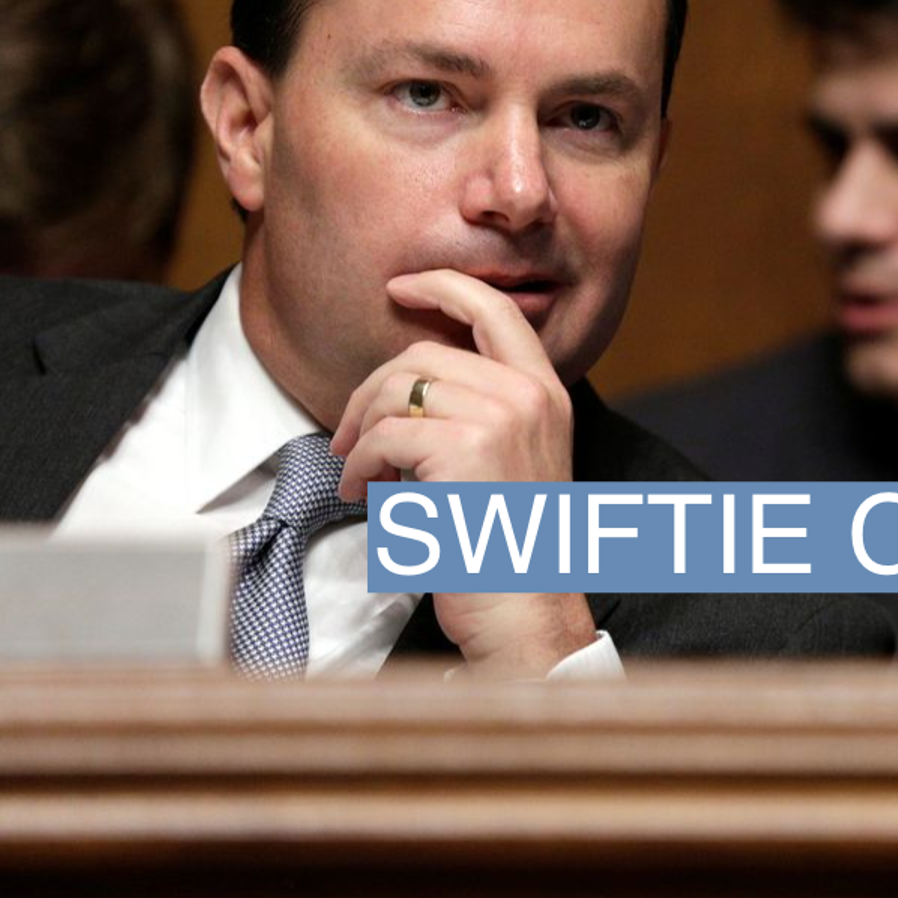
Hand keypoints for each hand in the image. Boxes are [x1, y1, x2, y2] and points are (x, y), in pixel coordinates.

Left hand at [331, 269, 595, 676]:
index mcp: (548, 394)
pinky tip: (366, 495)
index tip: (401, 288)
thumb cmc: (507, 549)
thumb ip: (479, 412)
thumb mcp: (510, 463)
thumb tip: (408, 384)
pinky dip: (359, 465)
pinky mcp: (465, 449)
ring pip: (398, 390)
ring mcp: (501, 417)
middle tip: (349, 440)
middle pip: (424, 354)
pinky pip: (383, 436)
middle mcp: (530, 395)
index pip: (496, 311)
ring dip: (361, 433)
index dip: (444, 287)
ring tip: (362, 475)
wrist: (526, 611)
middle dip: (371, 392)